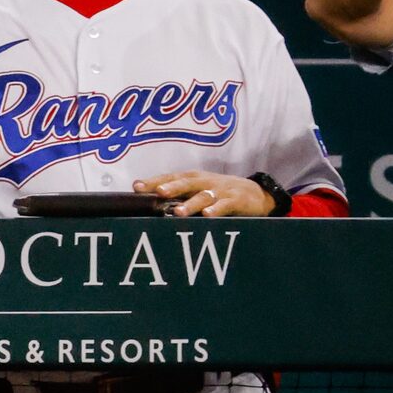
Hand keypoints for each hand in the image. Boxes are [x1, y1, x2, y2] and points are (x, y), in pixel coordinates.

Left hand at [137, 170, 272, 217]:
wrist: (256, 193)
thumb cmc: (219, 192)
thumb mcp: (199, 190)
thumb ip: (178, 195)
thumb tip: (148, 203)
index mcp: (193, 178)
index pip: (171, 177)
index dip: (154, 181)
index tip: (136, 186)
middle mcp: (205, 182)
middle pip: (186, 182)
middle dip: (172, 187)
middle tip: (158, 192)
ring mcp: (220, 190)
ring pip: (203, 196)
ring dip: (190, 204)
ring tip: (177, 212)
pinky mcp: (235, 200)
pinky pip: (224, 205)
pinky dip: (216, 210)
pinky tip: (207, 216)